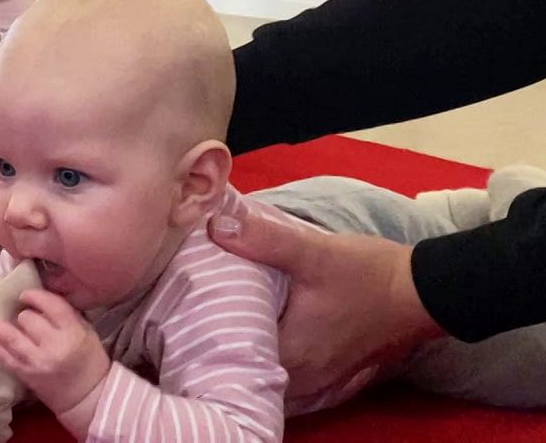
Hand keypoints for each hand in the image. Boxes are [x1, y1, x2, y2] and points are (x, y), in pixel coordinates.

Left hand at [0, 289, 109, 417]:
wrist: (87, 396)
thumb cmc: (89, 359)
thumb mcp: (85, 329)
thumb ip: (65, 313)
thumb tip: (39, 298)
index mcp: (72, 331)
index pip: (50, 304)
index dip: (34, 295)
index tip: (26, 294)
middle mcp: (54, 345)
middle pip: (28, 319)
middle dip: (24, 314)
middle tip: (25, 316)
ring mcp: (38, 361)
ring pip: (13, 336)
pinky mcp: (27, 375)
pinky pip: (5, 357)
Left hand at [207, 205, 443, 405]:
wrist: (424, 292)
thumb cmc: (369, 274)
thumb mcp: (313, 251)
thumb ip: (263, 239)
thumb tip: (214, 226)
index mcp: (291, 354)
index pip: (231, 362)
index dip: (204, 342)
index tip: (183, 320)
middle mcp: (303, 379)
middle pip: (247, 375)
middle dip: (221, 353)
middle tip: (192, 322)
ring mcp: (321, 382)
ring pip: (269, 381)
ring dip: (247, 361)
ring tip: (217, 331)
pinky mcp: (335, 375)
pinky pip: (290, 381)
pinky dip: (271, 366)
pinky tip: (258, 341)